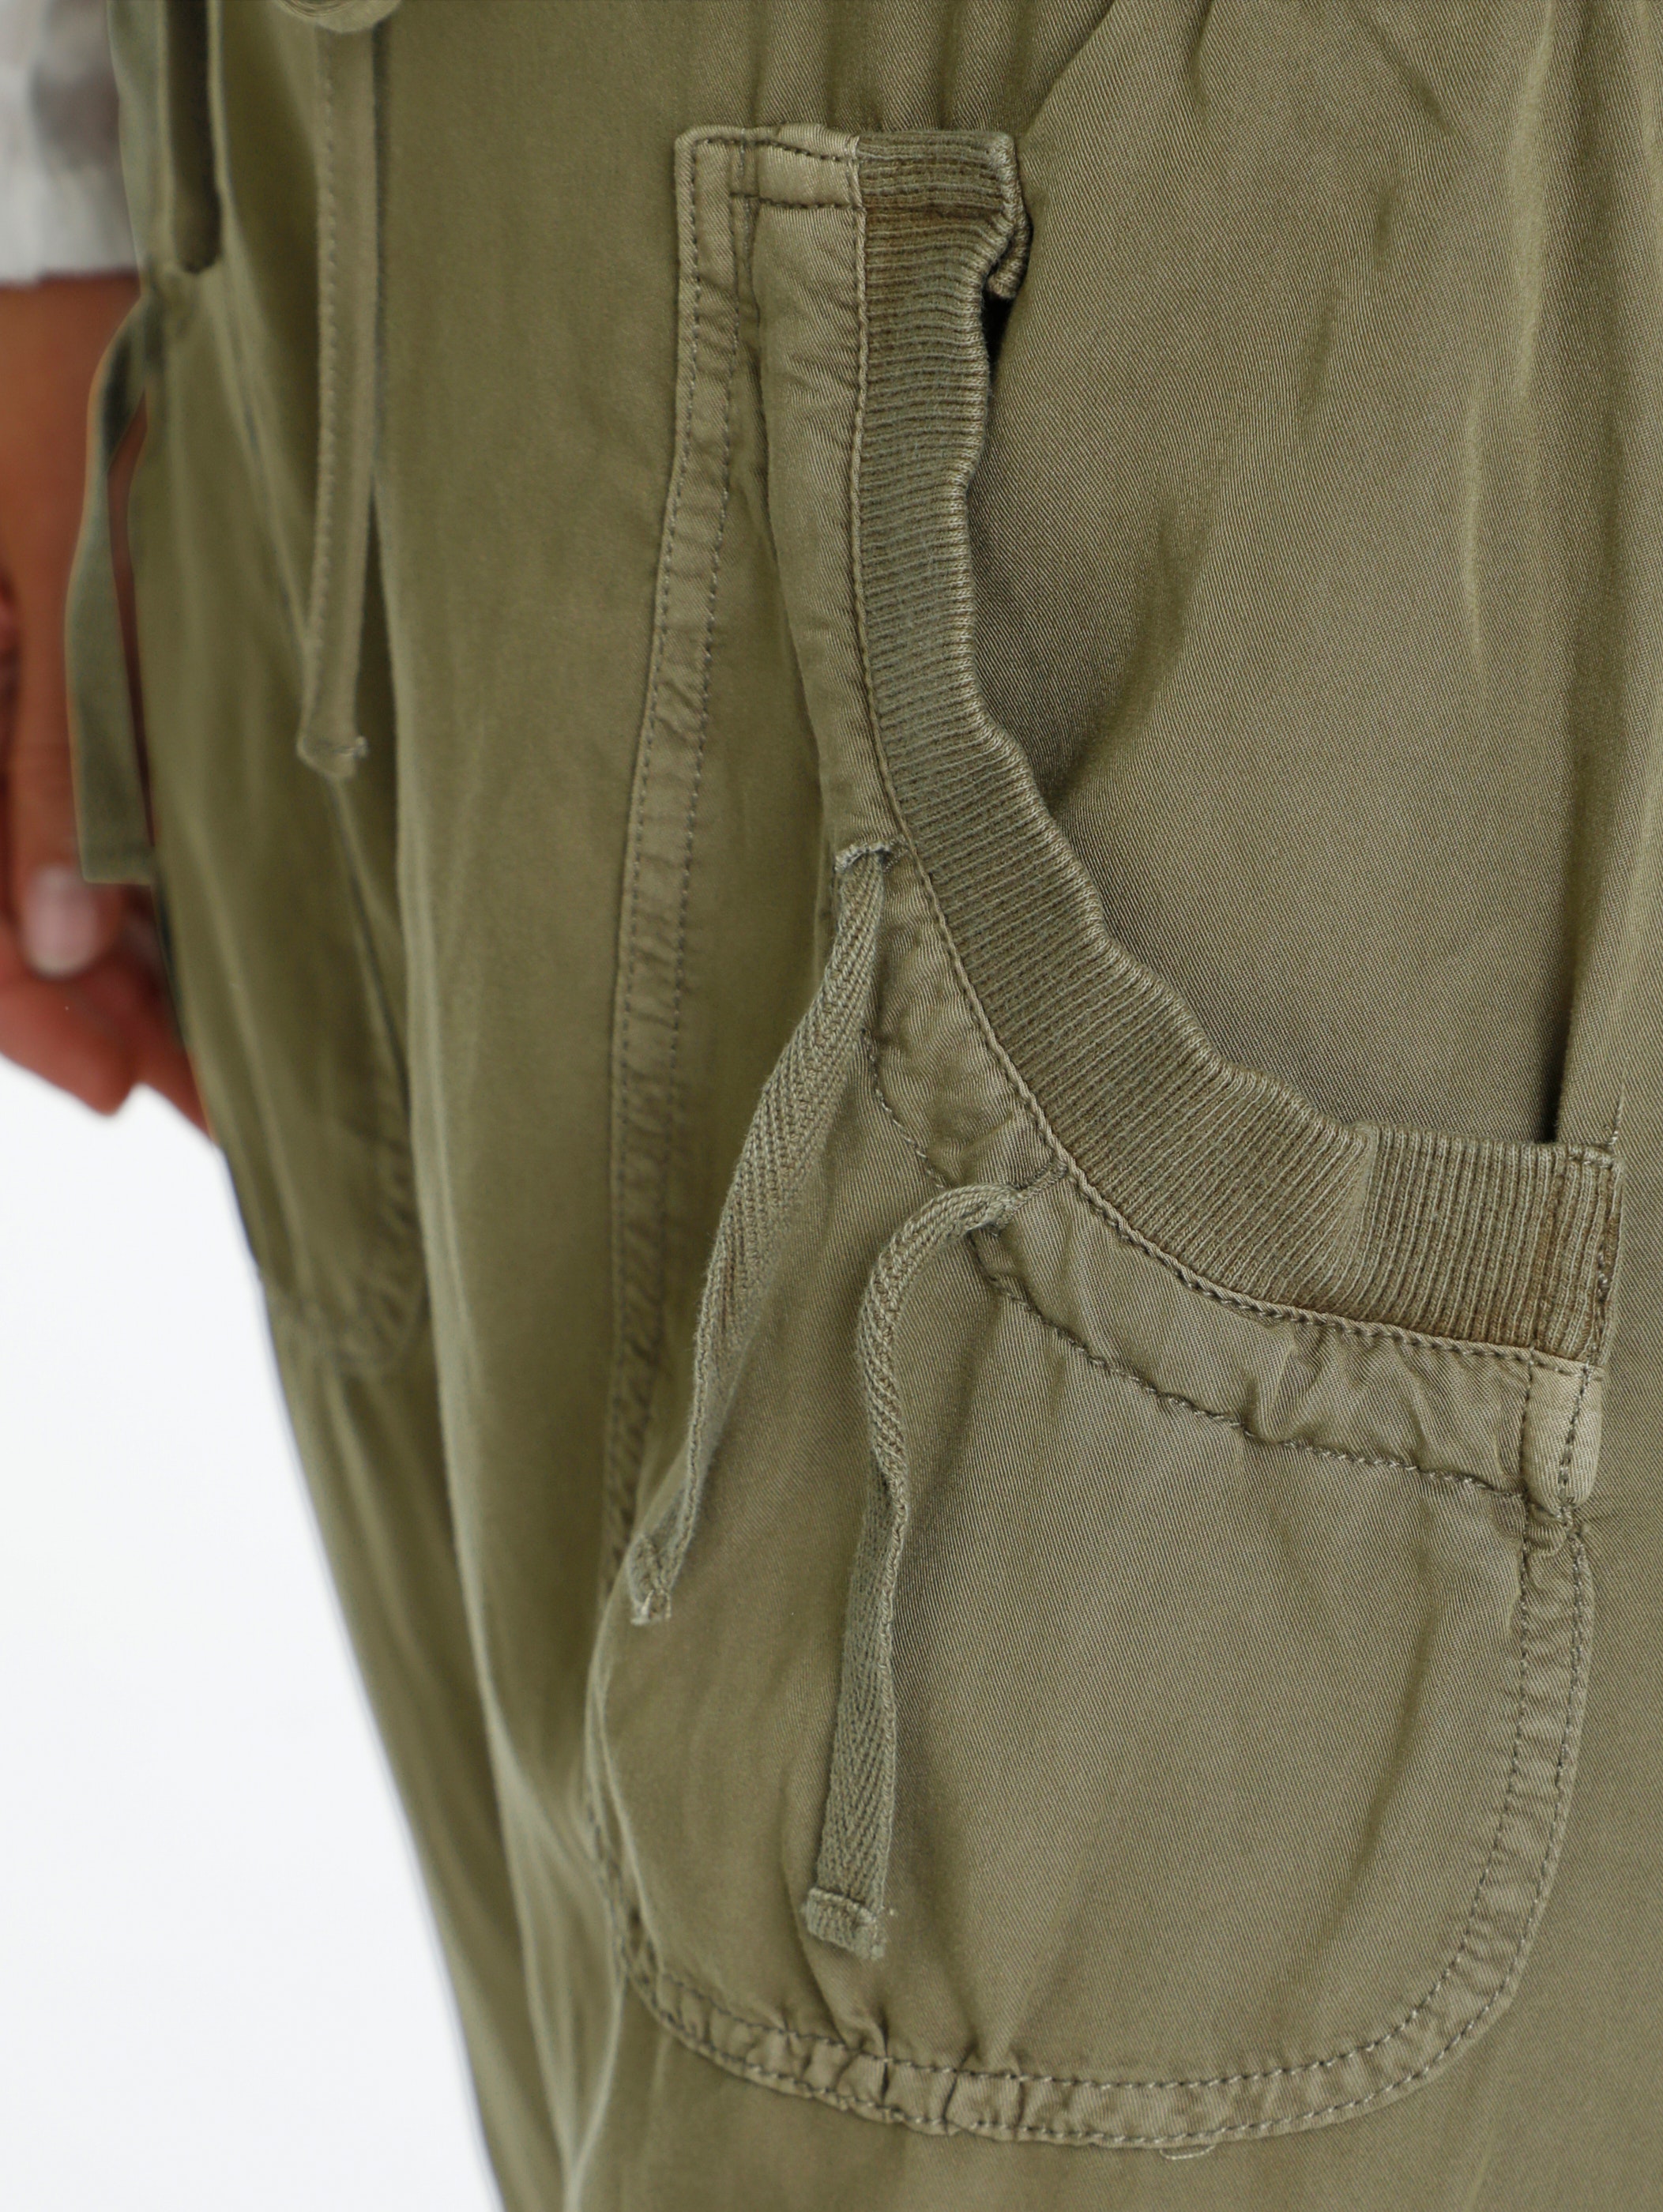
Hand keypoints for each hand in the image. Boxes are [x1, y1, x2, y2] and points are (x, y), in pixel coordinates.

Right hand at [0, 274, 206, 1131]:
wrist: (78, 242)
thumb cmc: (74, 378)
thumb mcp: (70, 565)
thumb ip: (60, 754)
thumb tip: (60, 935)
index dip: (24, 1015)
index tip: (125, 1088)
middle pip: (2, 909)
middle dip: (95, 1014)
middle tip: (211, 1100)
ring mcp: (9, 689)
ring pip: (44, 875)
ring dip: (123, 969)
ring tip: (223, 1052)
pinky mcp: (52, 670)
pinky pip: (70, 810)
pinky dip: (131, 886)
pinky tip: (194, 944)